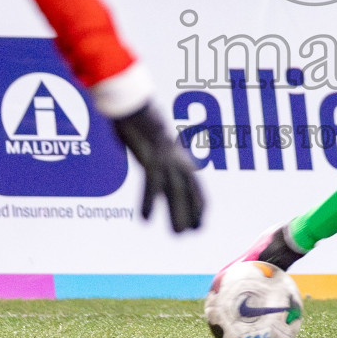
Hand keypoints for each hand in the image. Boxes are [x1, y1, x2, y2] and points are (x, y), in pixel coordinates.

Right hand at [112, 103, 204, 232]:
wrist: (134, 103)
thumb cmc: (140, 121)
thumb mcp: (154, 144)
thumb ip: (156, 159)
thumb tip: (154, 168)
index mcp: (179, 157)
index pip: (196, 185)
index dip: (199, 204)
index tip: (202, 222)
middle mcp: (176, 159)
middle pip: (188, 191)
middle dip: (192, 213)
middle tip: (192, 233)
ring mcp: (165, 159)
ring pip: (175, 191)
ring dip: (177, 213)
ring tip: (177, 234)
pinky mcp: (150, 157)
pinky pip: (151, 184)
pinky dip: (149, 202)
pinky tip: (145, 218)